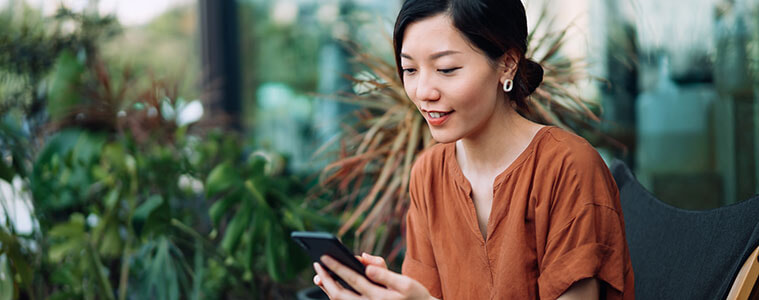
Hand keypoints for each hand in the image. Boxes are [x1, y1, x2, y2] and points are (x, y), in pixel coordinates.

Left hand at [312, 254, 432, 299]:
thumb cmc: (414, 296)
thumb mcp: (405, 283)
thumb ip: (384, 273)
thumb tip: (365, 261)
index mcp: (379, 297)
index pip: (352, 280)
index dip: (336, 268)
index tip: (324, 257)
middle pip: (339, 295)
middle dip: (325, 279)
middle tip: (317, 264)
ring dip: (327, 288)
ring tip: (320, 275)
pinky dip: (336, 295)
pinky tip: (332, 286)